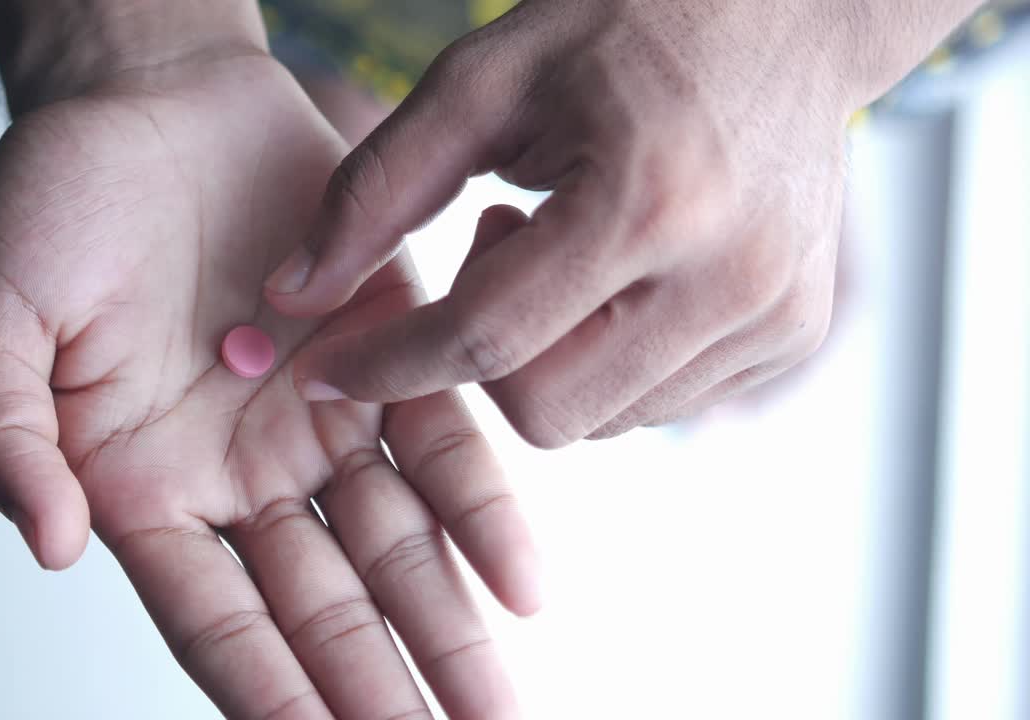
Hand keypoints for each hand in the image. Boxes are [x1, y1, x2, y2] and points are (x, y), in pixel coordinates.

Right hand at [0, 53, 537, 718]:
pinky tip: (522, 582)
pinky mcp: (387, 350)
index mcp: (144, 488)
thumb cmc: (57, 205)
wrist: (152, 99)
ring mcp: (320, 419)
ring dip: (448, 625)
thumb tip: (47, 547)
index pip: (218, 621)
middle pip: (323, 607)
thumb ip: (1, 437)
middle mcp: (242, 473)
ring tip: (495, 705)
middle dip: (379, 687)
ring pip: (395, 545)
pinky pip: (442, 444)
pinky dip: (482, 511)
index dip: (272, 695)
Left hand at [263, 0, 979, 445]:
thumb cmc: (622, 30)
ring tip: (566, 246)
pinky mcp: (793, 336)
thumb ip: (375, 188)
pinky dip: (606, 362)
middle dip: (481, 358)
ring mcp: (773, 316)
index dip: (388, 365)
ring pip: (599, 422)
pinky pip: (657, 405)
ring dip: (546, 357)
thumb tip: (290, 295)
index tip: (324, 369)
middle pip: (542, 410)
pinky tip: (616, 274)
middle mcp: (727, 277)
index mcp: (646, 200)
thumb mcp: (483, 79)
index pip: (485, 339)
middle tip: (499, 246)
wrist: (784, 15)